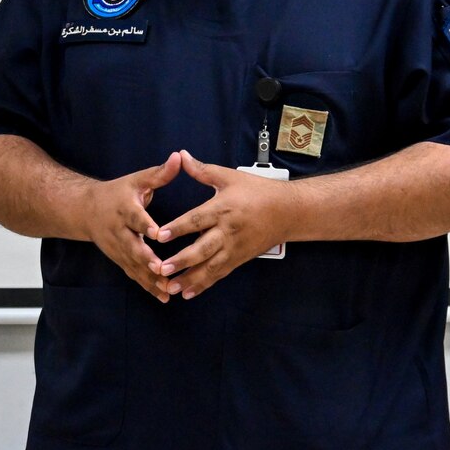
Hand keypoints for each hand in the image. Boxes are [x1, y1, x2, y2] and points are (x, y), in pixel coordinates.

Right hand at [76, 152, 182, 301]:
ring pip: (133, 264)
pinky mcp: (119, 259)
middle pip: (132, 246)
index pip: (135, 217)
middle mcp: (118, 230)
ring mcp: (117, 248)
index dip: (145, 225)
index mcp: (124, 209)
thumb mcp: (136, 180)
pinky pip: (133, 274)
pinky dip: (147, 286)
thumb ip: (159, 173)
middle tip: (161, 269)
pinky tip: (163, 296)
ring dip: (149, 278)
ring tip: (167, 288)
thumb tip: (177, 157)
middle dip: (146, 259)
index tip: (157, 233)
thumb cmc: (116, 193)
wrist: (85, 211)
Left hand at [152, 151, 296, 297]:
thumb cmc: (259, 191)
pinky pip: (219, 274)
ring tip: (171, 288)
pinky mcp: (239, 259)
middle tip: (161, 269)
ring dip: (190, 278)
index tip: (158, 236)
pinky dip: (204, 284)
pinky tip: (188, 293)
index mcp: (223, 209)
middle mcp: (227, 231)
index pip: (197, 220)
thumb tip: (181, 155)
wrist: (290, 212)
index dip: (178, 228)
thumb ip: (202, 171)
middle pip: (202, 248)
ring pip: (210, 267)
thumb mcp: (230, 177)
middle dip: (181, 260)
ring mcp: (234, 248)